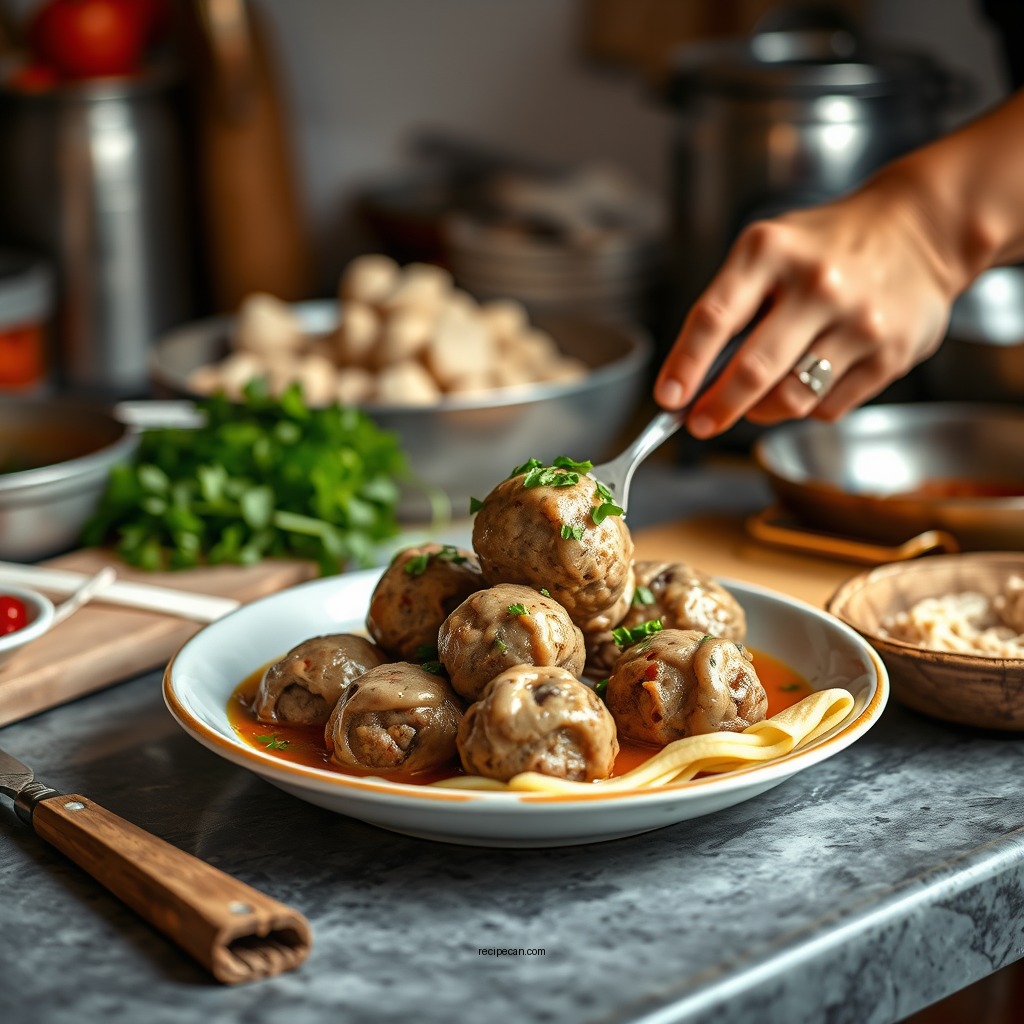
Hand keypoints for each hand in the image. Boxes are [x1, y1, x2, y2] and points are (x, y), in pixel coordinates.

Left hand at [654, 178, 958, 436]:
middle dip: (717, 407)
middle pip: (753, 370)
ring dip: (760, 413)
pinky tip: (805, 385)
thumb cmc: (824, 248)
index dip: (685, 366)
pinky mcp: (889, 354)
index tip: (667, 399)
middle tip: (700, 423)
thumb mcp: (768, 251)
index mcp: (770, 252)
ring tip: (751, 405)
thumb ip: (730, 308)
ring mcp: (858, 321)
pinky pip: (828, 407)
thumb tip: (692, 383)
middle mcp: (817, 284)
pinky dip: (806, 409)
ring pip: (791, 398)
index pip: (714, 318)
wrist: (918, 230)